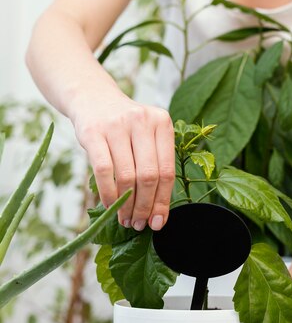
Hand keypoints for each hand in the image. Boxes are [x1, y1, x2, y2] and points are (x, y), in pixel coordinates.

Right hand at [72, 91, 174, 230]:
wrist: (93, 98)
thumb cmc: (125, 127)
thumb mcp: (146, 136)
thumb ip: (155, 165)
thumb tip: (158, 213)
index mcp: (162, 123)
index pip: (167, 171)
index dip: (163, 201)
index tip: (158, 222)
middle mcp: (142, 121)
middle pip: (149, 176)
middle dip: (144, 207)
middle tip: (138, 224)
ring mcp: (117, 125)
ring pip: (127, 176)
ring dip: (126, 205)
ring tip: (124, 219)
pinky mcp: (93, 132)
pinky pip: (104, 171)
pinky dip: (108, 193)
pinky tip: (109, 205)